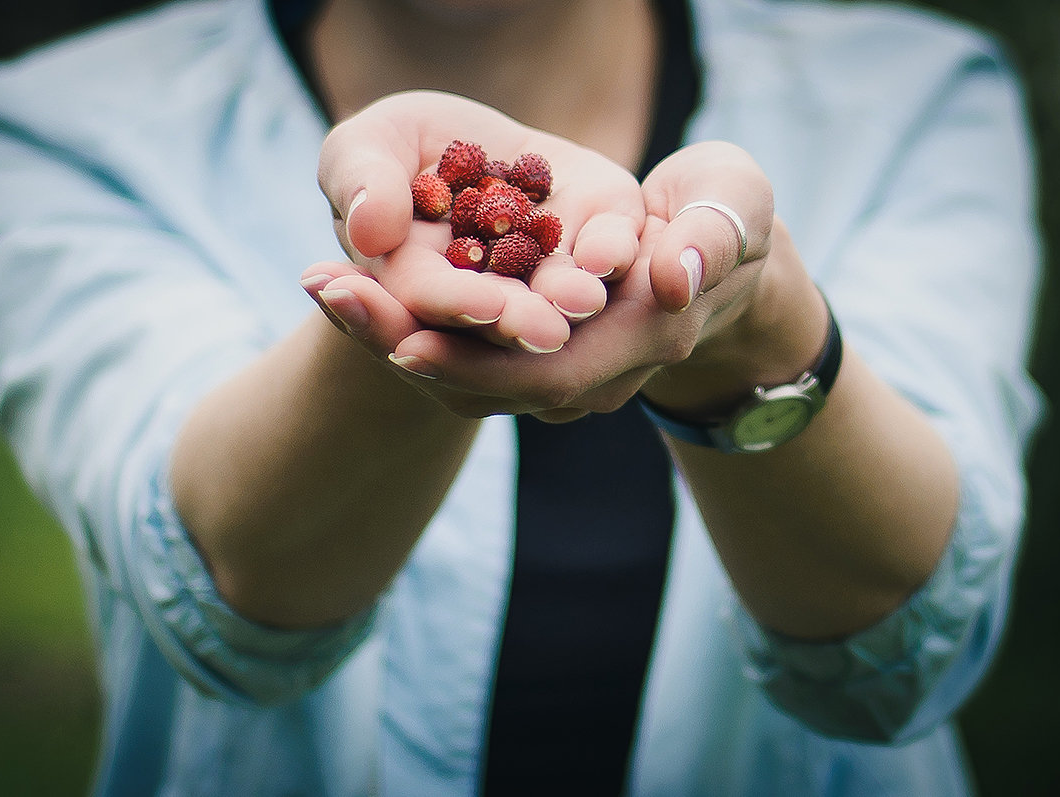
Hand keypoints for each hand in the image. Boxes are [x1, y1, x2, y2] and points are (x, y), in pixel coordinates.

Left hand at [303, 139, 779, 422]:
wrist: (716, 250)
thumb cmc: (727, 213)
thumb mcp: (738, 204)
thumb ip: (715, 235)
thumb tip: (670, 277)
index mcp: (640, 340)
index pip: (549, 373)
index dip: (477, 363)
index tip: (402, 341)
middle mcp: (591, 376)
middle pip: (482, 382)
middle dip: (400, 342)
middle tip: (326, 292)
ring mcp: (559, 373)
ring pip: (460, 371)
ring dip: (386, 332)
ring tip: (321, 284)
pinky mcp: (530, 353)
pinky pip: (457, 346)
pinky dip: (402, 318)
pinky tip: (348, 283)